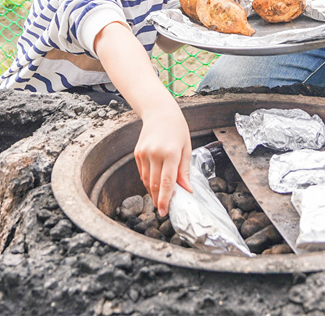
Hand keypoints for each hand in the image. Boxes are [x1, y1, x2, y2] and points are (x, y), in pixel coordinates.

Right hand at [133, 101, 191, 216]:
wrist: (160, 113)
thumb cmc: (177, 130)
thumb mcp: (186, 148)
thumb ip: (185, 171)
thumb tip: (187, 190)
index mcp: (171, 153)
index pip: (167, 182)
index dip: (165, 200)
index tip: (165, 212)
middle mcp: (155, 153)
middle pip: (155, 184)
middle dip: (158, 200)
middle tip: (163, 210)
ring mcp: (144, 153)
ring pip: (146, 181)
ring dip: (153, 192)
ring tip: (160, 200)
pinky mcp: (137, 153)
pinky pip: (142, 173)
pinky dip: (148, 181)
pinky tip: (154, 185)